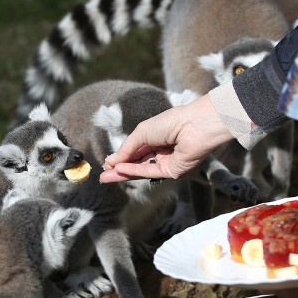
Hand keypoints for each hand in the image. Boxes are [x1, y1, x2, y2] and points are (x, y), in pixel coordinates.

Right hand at [100, 94, 234, 182]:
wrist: (195, 125)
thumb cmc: (171, 121)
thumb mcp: (143, 131)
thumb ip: (128, 148)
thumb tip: (113, 160)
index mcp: (156, 139)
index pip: (135, 152)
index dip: (121, 158)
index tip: (107, 163)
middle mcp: (161, 152)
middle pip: (136, 164)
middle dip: (119, 170)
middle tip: (102, 175)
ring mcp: (167, 163)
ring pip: (141, 171)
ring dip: (123, 173)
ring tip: (106, 176)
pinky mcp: (173, 172)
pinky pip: (151, 172)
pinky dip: (135, 171)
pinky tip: (121, 170)